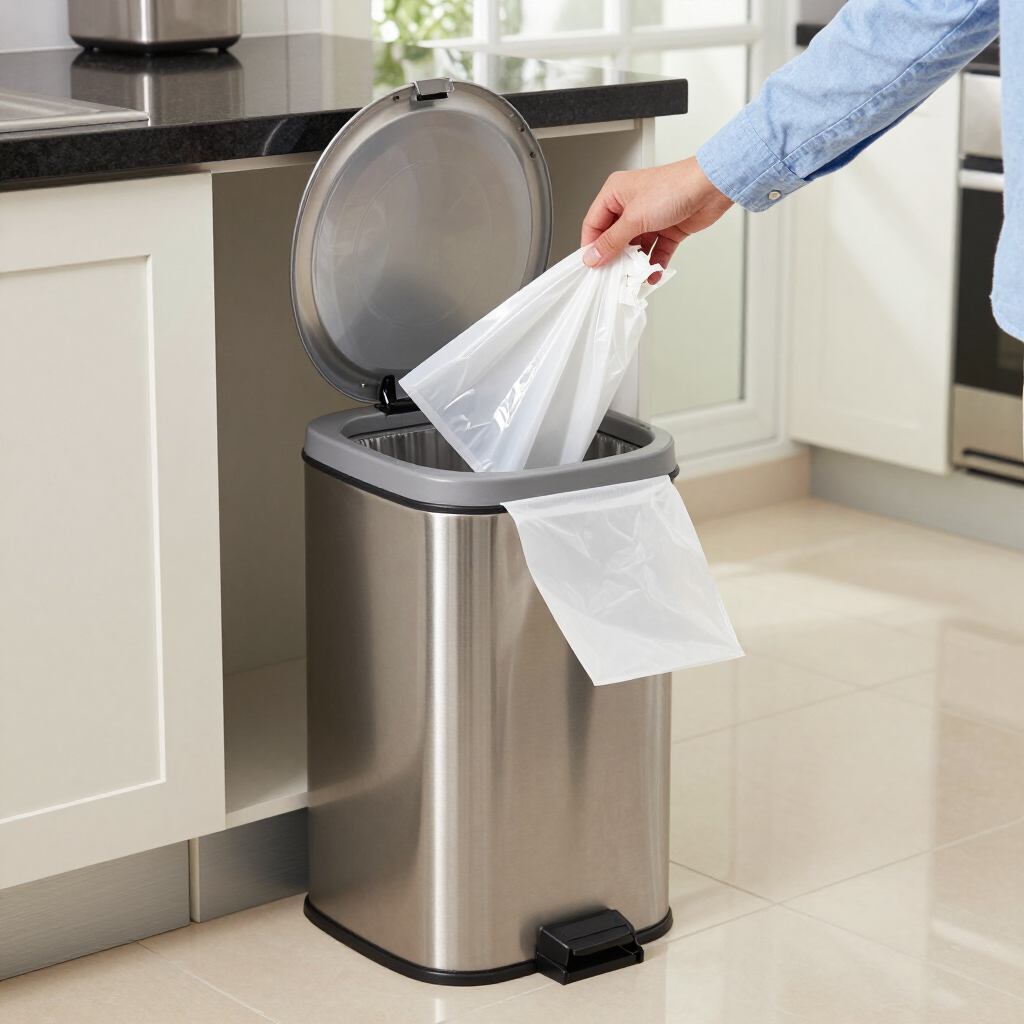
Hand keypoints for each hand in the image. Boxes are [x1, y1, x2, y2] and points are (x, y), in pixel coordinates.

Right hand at [580, 157, 733, 279]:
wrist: (711, 187)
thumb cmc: (674, 187)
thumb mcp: (634, 218)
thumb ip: (612, 241)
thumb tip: (593, 256)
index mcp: (616, 193)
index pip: (594, 223)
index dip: (591, 245)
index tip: (592, 265)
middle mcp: (631, 205)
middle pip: (614, 238)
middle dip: (615, 258)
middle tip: (611, 275)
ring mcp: (649, 218)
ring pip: (635, 248)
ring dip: (635, 264)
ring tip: (634, 277)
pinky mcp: (667, 229)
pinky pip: (655, 251)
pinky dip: (654, 265)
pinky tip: (652, 275)